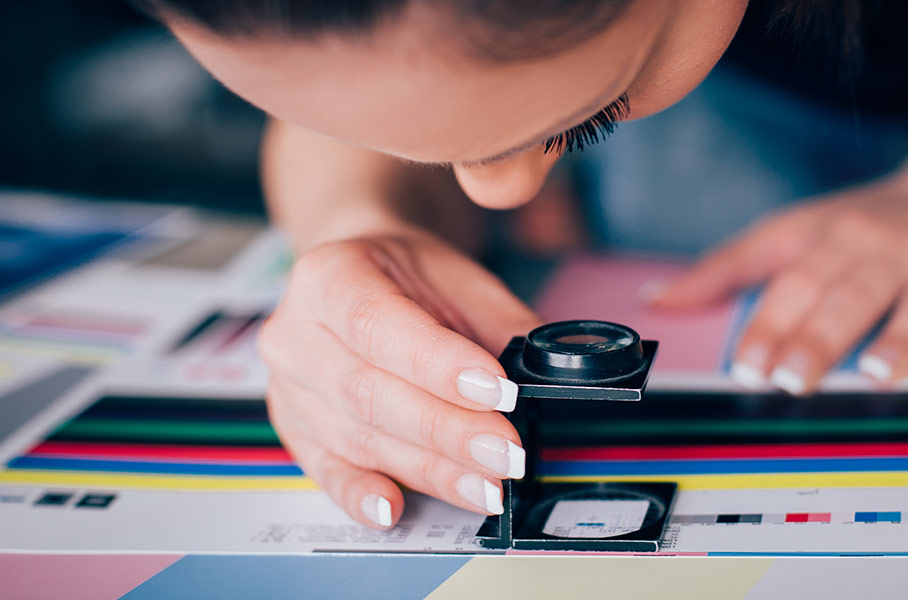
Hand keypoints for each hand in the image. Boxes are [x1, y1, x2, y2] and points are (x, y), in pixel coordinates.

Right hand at [258, 227, 541, 527]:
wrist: (360, 282)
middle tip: (505, 452)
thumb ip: (503, 324)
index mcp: (328, 274)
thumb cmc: (407, 278)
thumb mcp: (460, 280)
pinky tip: (395, 508)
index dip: (437, 364)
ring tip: (485, 485)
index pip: (377, 323)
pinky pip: (326, 469)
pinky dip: (361, 494)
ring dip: (427, 468)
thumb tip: (553, 377)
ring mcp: (289, 385)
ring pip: (357, 436)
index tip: (497, 390)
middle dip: (446, 429)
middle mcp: (295, 331)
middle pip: (367, 390)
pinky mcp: (296, 428)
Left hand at [649, 168, 907, 393]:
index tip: (745, 366)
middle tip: (789, 379)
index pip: (785, 282)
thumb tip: (655, 300)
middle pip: (839, 293)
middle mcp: (866, 246)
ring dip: (894, 340)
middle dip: (815, 337)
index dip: (765, 325)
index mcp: (815, 236)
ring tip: (874, 375)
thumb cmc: (839, 226)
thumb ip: (721, 270)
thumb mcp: (777, 235)